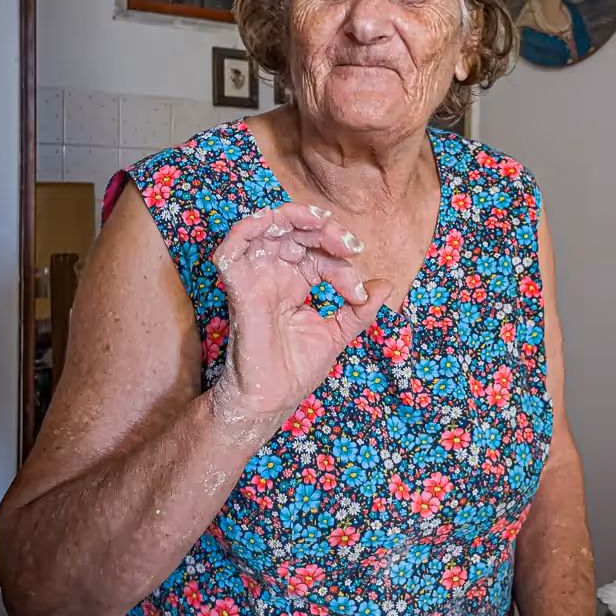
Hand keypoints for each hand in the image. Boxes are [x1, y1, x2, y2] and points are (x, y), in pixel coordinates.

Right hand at [210, 203, 390, 427]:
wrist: (274, 399)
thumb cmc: (297, 370)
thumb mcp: (338, 333)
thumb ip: (359, 310)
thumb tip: (385, 285)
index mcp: (295, 283)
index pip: (317, 253)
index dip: (340, 260)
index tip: (359, 290)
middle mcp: (273, 276)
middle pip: (293, 231)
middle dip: (323, 229)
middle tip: (348, 245)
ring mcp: (254, 280)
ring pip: (262, 228)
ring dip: (290, 216)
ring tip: (319, 223)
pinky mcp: (237, 289)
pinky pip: (230, 250)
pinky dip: (245, 229)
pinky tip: (270, 222)